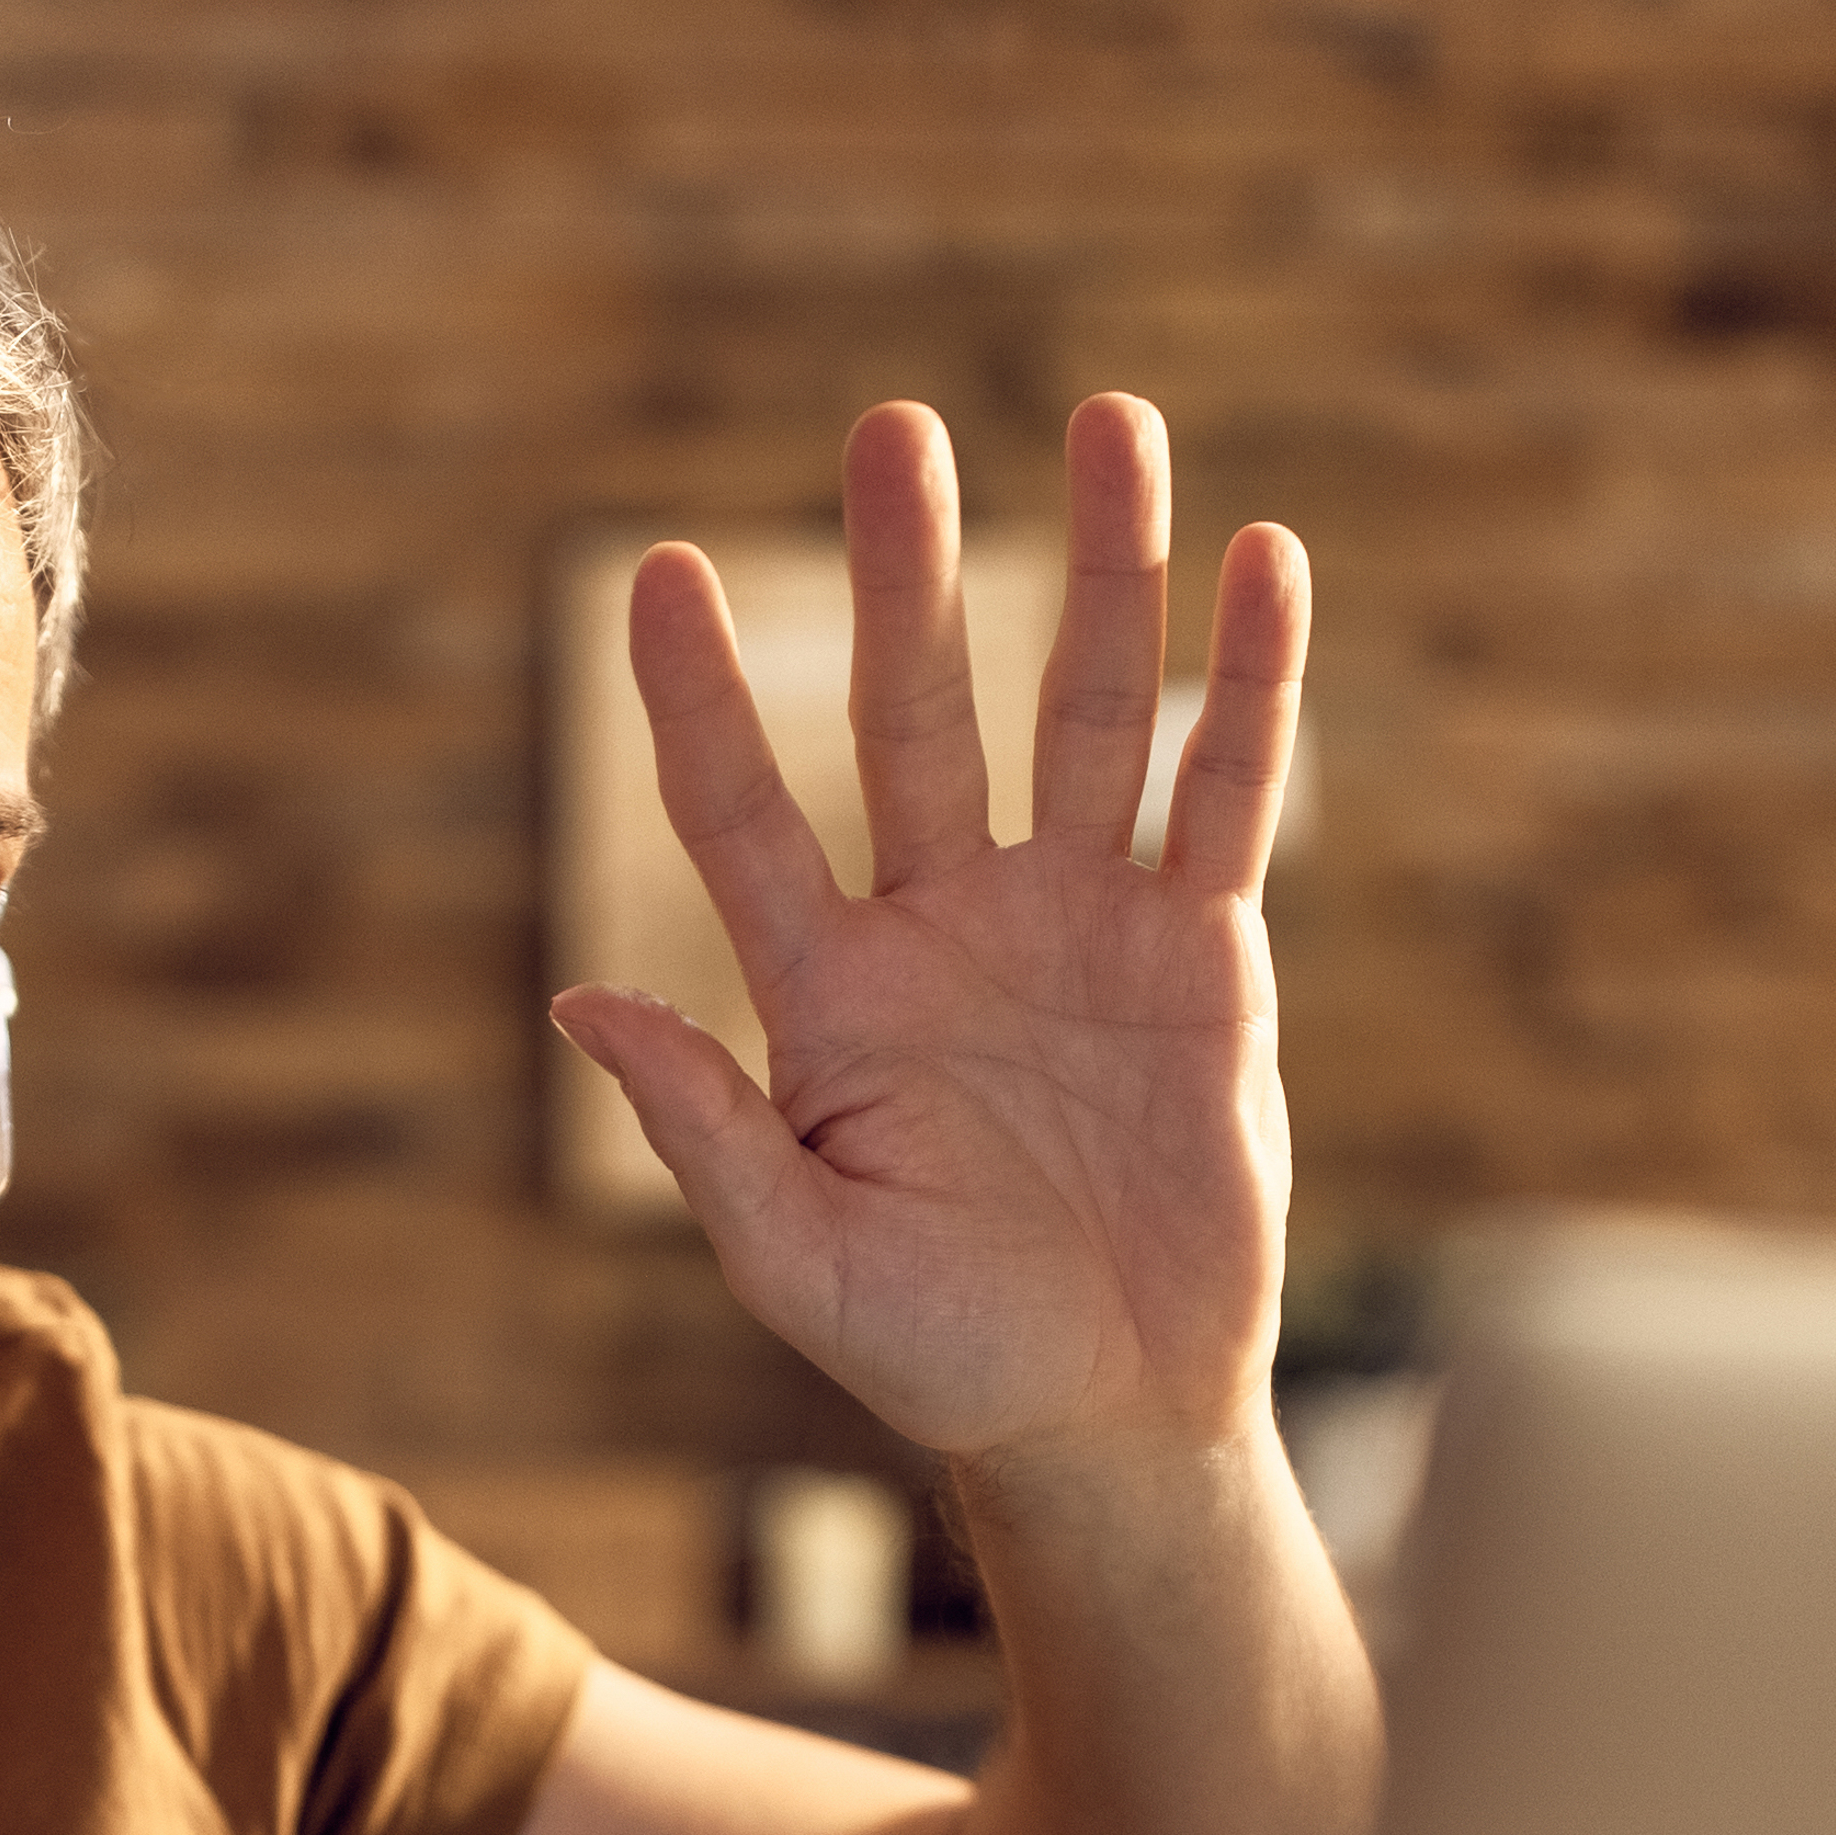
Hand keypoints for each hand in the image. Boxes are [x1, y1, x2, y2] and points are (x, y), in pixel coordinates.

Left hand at [551, 393, 1310, 1475]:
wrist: (1110, 1416)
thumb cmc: (938, 1357)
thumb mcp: (798, 1263)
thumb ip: (703, 1130)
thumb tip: (576, 997)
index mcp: (831, 994)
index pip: (744, 816)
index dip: (700, 700)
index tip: (658, 573)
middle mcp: (948, 925)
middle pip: (921, 713)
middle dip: (907, 573)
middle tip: (892, 429)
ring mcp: (1080, 925)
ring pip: (1088, 713)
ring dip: (1106, 570)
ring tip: (1112, 418)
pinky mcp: (1202, 956)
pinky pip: (1225, 794)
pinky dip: (1250, 682)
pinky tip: (1258, 558)